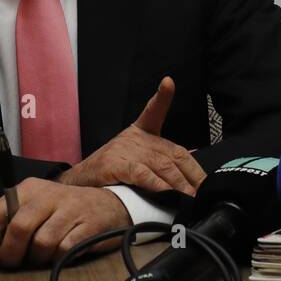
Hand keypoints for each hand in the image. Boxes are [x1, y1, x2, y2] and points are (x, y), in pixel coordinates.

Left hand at [0, 177, 129, 271]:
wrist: (108, 204)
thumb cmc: (63, 211)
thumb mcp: (35, 207)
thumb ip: (12, 223)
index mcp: (28, 189)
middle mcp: (48, 195)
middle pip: (18, 229)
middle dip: (11, 254)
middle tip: (15, 264)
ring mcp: (70, 209)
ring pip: (42, 243)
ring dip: (38, 258)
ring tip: (42, 256)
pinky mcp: (89, 224)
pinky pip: (64, 249)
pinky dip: (59, 257)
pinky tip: (61, 252)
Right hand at [57, 76, 206, 194]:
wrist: (77, 185)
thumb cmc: (109, 174)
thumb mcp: (135, 163)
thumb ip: (159, 167)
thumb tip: (186, 185)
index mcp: (140, 133)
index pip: (154, 112)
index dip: (162, 97)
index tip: (167, 82)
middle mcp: (134, 138)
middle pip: (172, 154)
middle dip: (191, 176)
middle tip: (202, 193)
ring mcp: (124, 150)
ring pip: (160, 165)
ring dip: (178, 184)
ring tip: (189, 198)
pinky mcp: (114, 165)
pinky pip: (140, 174)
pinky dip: (155, 184)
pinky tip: (165, 193)